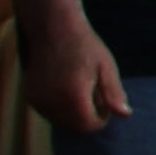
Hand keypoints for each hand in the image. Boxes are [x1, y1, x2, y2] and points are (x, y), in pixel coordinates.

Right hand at [23, 16, 128, 133]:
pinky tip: (65, 88)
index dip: (101, 117)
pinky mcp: (30, 96)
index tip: (104, 99)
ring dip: (73, 113)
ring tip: (80, 89)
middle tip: (93, 93)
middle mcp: (51, 101)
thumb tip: (125, 115)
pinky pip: (49, 112)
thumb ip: (114, 94)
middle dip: (87, 117)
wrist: (53, 27)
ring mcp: (38, 99)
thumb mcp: (106, 67)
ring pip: (61, 121)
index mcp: (73, 96)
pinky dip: (60, 108)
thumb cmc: (84, 45)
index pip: (89, 125)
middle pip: (75, 127)